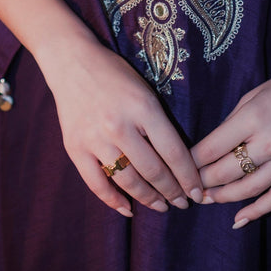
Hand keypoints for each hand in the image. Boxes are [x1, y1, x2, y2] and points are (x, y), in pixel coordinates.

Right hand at [39, 34, 202, 217]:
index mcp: (144, 108)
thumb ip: (160, 124)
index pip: (174, 152)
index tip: (198, 193)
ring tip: (161, 206)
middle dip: (172, 192)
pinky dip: (113, 200)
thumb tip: (178, 161)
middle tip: (183, 204)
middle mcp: (119, 126)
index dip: (188, 178)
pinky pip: (96, 183)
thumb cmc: (116, 75)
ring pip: (128, 181)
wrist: (72, 63)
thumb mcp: (146, 92)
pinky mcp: (75, 148)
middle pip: (153, 170)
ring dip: (148, 198)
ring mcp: (95, 139)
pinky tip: (128, 208)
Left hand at [192, 51, 270, 227]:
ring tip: (208, 198)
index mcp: (252, 118)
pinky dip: (256, 211)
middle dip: (203, 182)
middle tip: (189, 187)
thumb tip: (210, 149)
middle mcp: (269, 142)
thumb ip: (231, 123)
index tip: (179, 167)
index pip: (211, 149)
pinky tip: (238, 219)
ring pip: (247, 190)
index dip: (191, 162)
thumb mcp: (252, 96)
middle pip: (225, 172)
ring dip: (223, 198)